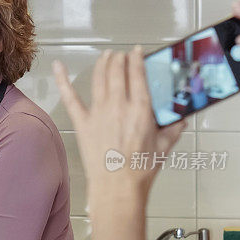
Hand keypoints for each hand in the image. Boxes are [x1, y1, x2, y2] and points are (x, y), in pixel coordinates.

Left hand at [53, 47, 185, 208]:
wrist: (118, 187)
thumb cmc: (140, 170)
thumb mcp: (164, 147)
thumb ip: (174, 129)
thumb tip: (182, 119)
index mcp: (140, 108)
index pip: (137, 74)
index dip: (136, 59)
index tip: (137, 52)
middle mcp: (118, 105)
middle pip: (117, 71)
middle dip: (120, 59)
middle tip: (121, 55)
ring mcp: (98, 113)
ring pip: (99, 78)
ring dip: (102, 63)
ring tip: (105, 56)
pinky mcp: (83, 123)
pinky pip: (70, 97)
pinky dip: (63, 80)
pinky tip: (58, 66)